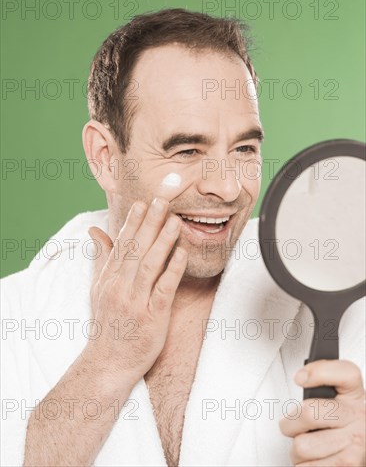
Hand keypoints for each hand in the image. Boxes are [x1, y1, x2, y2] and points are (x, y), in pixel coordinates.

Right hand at [84, 197, 186, 386]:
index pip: (121, 244)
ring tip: (174, 221)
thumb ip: (101, 258)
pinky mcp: (151, 317)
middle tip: (162, 200)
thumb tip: (95, 230)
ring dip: (162, 241)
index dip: (133, 222)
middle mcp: (120, 286)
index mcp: (109, 278)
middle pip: (135, 249)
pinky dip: (172, 270)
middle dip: (149, 223)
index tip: (143, 202)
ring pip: (149, 265)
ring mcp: (135, 301)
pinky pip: (162, 289)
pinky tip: (181, 254)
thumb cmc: (107, 324)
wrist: (108, 363)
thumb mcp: (98, 289)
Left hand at [280, 360, 365, 465]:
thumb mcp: (338, 397)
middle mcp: (358, 418)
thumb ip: (321, 379)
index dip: (318, 372)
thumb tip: (302, 377)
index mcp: (354, 396)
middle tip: (293, 425)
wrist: (361, 451)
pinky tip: (313, 460)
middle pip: (309, 412)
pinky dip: (302, 466)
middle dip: (290, 422)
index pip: (346, 373)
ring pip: (302, 446)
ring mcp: (354, 446)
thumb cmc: (342, 425)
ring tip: (307, 446)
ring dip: (297, 450)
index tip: (300, 378)